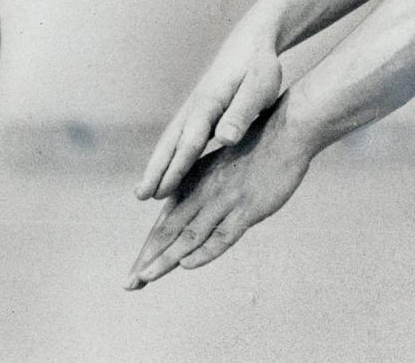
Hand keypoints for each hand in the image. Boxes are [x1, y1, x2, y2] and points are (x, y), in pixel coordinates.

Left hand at [126, 101, 313, 289]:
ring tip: (146, 277)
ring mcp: (225, 200)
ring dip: (166, 259)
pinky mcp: (248, 208)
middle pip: (169, 231)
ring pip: (189, 235)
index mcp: (194, 180)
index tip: (135, 271)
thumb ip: (204, 187)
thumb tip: (187, 212)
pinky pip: (222, 235)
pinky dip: (204, 251)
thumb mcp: (222, 165)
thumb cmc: (256, 146)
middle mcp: (204, 191)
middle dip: (148, 259)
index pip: (165, 221)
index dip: (149, 248)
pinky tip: (188, 264)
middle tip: (129, 283)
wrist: (286, 131)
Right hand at [136, 23, 281, 200]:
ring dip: (157, 165)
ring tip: (144, 191)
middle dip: (156, 170)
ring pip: (171, 141)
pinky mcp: (199, 112)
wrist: (252, 42)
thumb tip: (225, 138)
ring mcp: (194, 109)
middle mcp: (195, 107)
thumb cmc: (258, 66)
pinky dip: (169, 157)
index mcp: (209, 103)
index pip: (190, 142)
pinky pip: (179, 139)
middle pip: (171, 143)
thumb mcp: (259, 88)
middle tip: (140, 195)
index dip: (176, 168)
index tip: (162, 191)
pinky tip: (167, 173)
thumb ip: (242, 113)